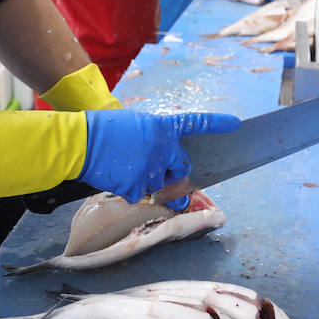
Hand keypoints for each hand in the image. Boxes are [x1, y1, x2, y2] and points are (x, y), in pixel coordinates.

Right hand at [80, 109, 240, 208]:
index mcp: (162, 127)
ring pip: (160, 186)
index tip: (236, 124)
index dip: (217, 124)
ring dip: (147, 182)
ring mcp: (153, 169)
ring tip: (124, 167)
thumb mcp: (135, 125)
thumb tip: (163, 160)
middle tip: (156, 171)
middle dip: (174, 174)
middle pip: (183, 168)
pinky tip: (117, 177)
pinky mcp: (140, 186)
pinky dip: (130, 190)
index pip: (196, 123)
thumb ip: (155, 140)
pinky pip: (141, 195)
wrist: (82, 142)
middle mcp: (164, 147)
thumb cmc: (103, 130)